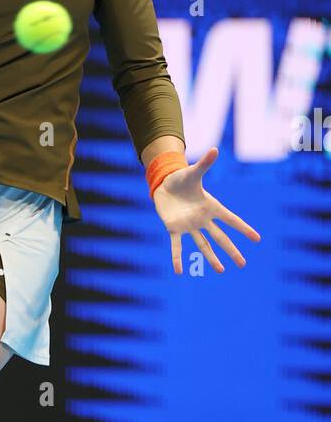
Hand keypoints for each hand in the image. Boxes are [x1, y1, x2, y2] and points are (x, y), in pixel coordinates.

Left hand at [152, 147, 260, 274]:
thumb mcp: (194, 172)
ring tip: (221, 270)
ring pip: (203, 245)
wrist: (164, 185)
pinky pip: (177, 246)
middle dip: (231, 251)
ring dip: (211, 258)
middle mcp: (203, 219)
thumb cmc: (182, 179)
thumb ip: (204, 164)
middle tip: (242, 264)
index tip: (257, 239)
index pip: (231, 220)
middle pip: (220, 238)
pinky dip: (177, 258)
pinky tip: (178, 271)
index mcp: (211, 207)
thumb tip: (215, 149)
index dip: (244, 229)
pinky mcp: (175, 228)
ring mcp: (190, 226)